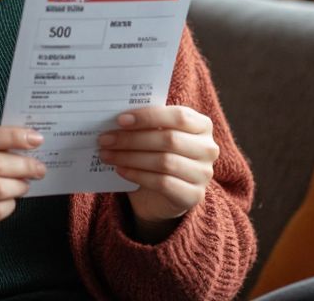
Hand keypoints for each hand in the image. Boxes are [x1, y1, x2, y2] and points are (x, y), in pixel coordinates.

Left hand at [97, 106, 218, 238]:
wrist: (165, 194)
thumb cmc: (159, 155)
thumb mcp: (156, 135)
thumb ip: (146, 125)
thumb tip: (118, 120)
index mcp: (202, 125)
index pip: (178, 116)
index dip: (149, 117)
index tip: (120, 120)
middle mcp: (208, 148)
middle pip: (169, 140)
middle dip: (132, 139)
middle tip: (105, 139)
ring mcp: (203, 174)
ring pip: (164, 162)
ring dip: (130, 157)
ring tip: (107, 155)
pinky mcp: (193, 195)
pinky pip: (162, 183)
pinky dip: (137, 175)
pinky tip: (120, 170)